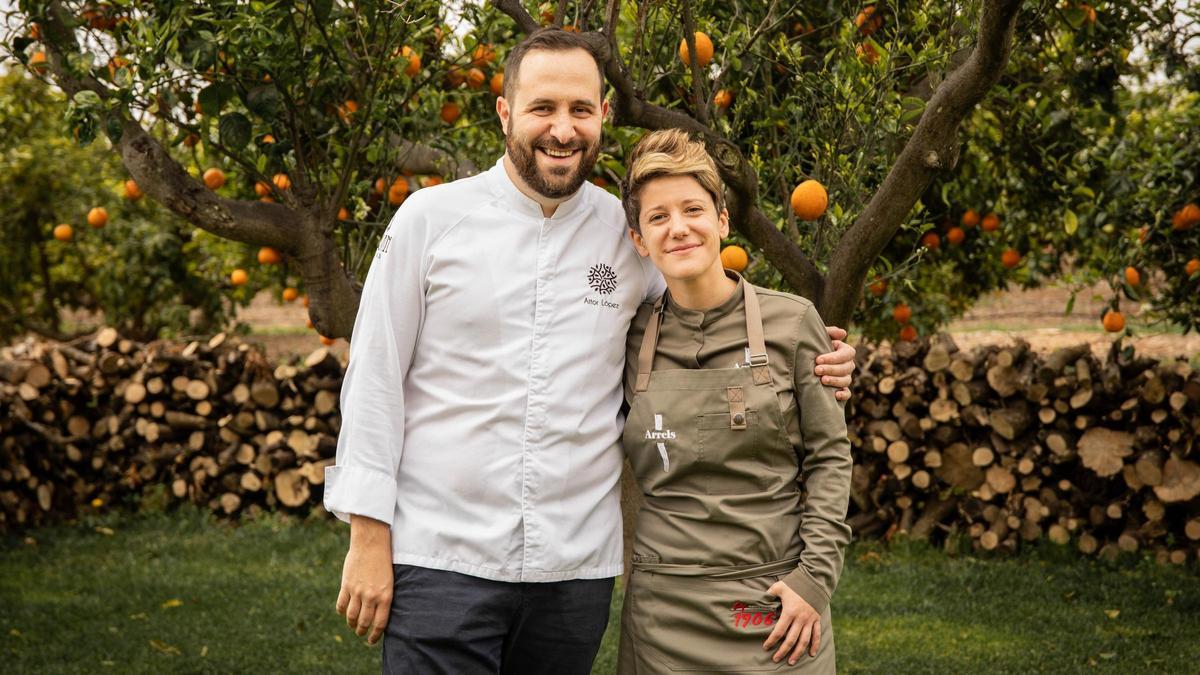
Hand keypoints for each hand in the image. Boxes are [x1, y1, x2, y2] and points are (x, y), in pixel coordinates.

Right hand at [336, 515, 392, 644]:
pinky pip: (341, 604)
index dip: (375, 636)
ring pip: (351, 616)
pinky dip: (341, 611)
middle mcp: (371, 596)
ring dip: (351, 624)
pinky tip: (343, 613)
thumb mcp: (389, 580)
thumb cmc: (384, 560)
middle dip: (362, 631)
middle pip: (364, 622)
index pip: (379, 624)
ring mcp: (357, 591)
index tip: (371, 641)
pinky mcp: (346, 585)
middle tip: (361, 633)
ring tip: (353, 626)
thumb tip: (378, 612)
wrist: (372, 542)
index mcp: (385, 596)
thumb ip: (383, 596)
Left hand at [762, 581, 820, 663]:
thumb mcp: (779, 587)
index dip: (771, 641)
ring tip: (791, 661)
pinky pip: (817, 635)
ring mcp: (810, 620)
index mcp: (789, 612)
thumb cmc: (795, 584)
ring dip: (798, 653)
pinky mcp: (817, 620)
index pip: (779, 631)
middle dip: (783, 651)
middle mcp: (800, 619)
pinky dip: (815, 645)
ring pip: (804, 641)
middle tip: (776, 659)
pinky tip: (811, 654)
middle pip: (791, 640)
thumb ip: (769, 593)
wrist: (814, 581)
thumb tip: (759, 598)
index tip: (766, 647)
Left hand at [816, 326, 855, 400]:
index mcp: (845, 351)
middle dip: (831, 369)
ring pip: (846, 380)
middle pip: (846, 368)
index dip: (833, 358)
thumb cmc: (813, 346)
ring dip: (835, 381)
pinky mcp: (841, 389)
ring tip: (822, 380)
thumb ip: (830, 332)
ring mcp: (846, 378)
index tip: (818, 359)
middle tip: (817, 370)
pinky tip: (835, 395)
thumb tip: (843, 333)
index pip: (846, 354)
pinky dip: (844, 394)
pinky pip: (848, 394)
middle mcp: (848, 365)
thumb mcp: (820, 337)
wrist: (804, 360)